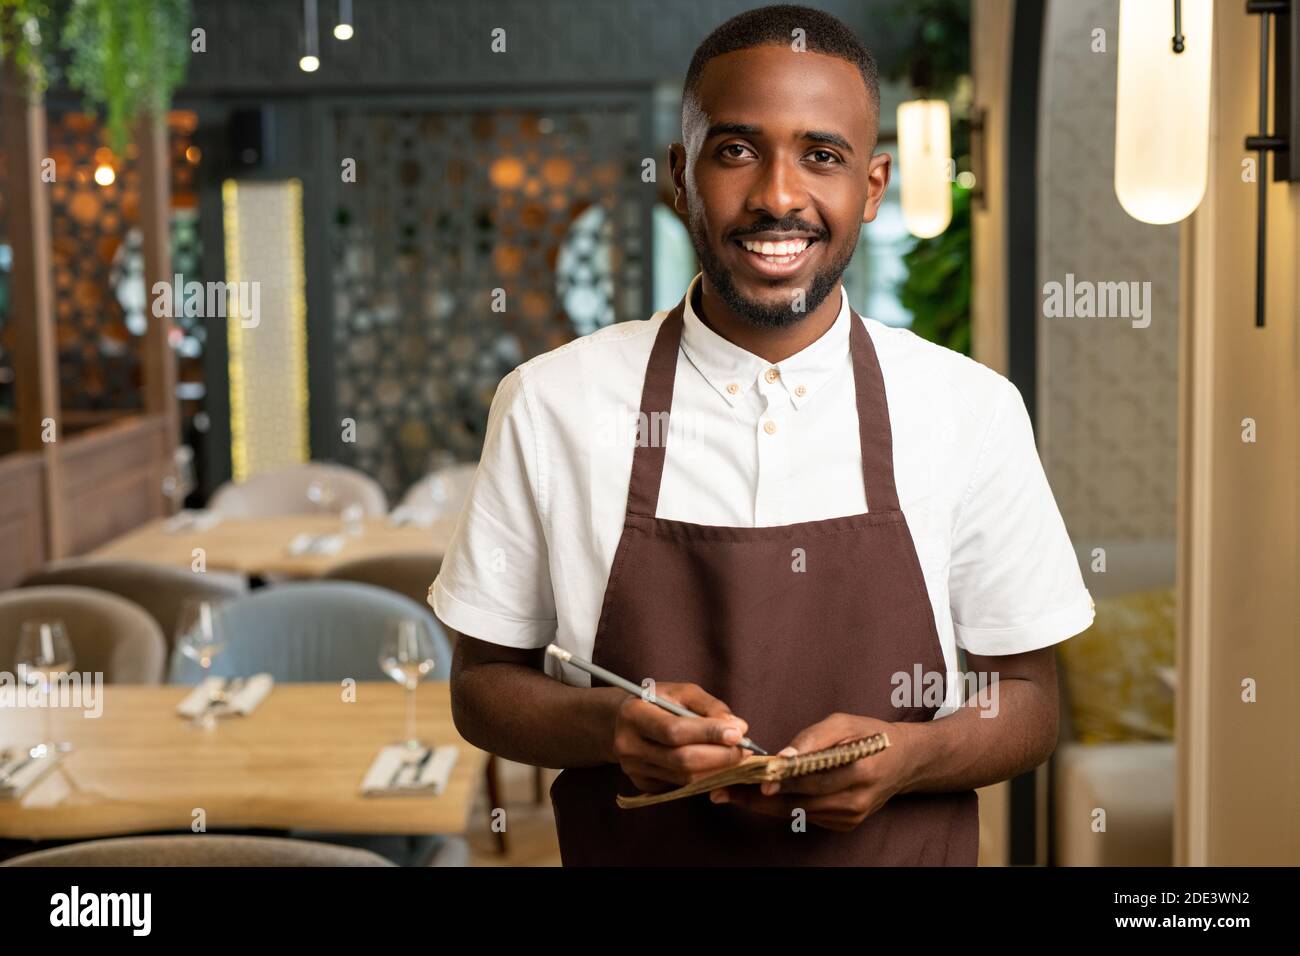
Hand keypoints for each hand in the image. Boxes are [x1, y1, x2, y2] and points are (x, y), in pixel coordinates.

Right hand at [611, 682, 749, 793]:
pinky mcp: (643, 784)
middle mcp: (628, 745)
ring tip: (736, 756)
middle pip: (682, 760)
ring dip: (717, 769)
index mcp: (634, 714)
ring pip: (685, 778)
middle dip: (720, 756)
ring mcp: (634, 769)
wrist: (623, 721)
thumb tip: (738, 728)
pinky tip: (715, 765)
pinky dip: (705, 777)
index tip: (738, 733)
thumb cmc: (659, 701)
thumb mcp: (682, 692)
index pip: (675, 730)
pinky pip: (681, 785)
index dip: (709, 733)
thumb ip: (710, 707)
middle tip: (745, 749)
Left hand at [710, 713, 921, 831]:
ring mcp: (851, 816)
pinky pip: (807, 815)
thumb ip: (812, 739)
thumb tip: (782, 756)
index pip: (813, 778)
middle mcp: (857, 799)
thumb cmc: (869, 734)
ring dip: (764, 804)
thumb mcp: (843, 723)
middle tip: (725, 789)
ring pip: (799, 812)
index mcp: (860, 769)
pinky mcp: (846, 824)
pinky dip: (783, 805)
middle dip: (759, 796)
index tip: (753, 778)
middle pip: (800, 801)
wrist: (904, 761)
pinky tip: (759, 797)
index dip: (781, 780)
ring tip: (732, 793)